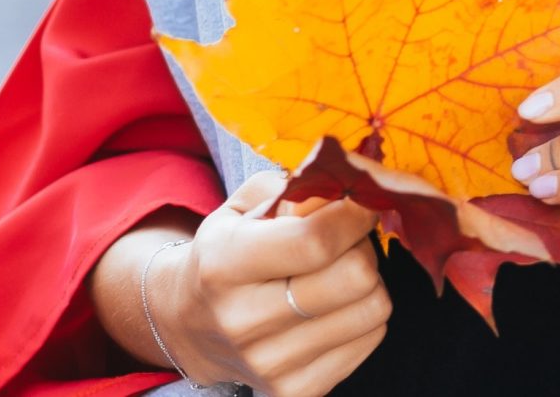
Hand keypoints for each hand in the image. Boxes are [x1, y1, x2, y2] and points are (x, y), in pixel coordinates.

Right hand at [154, 169, 392, 396]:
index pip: (315, 241)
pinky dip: (363, 315)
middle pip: (354, 277)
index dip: (354, 215)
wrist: (187, 325)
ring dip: (368, 282)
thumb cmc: (225, 253)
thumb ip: (294, 187)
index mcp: (224, 265)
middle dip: (363, 246)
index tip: (365, 199)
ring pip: (372, 309)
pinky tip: (334, 306)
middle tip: (348, 239)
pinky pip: (370, 339)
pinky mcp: (295, 392)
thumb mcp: (243, 207)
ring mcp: (269, 365)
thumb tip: (351, 184)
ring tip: (338, 273)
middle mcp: (243, 321)